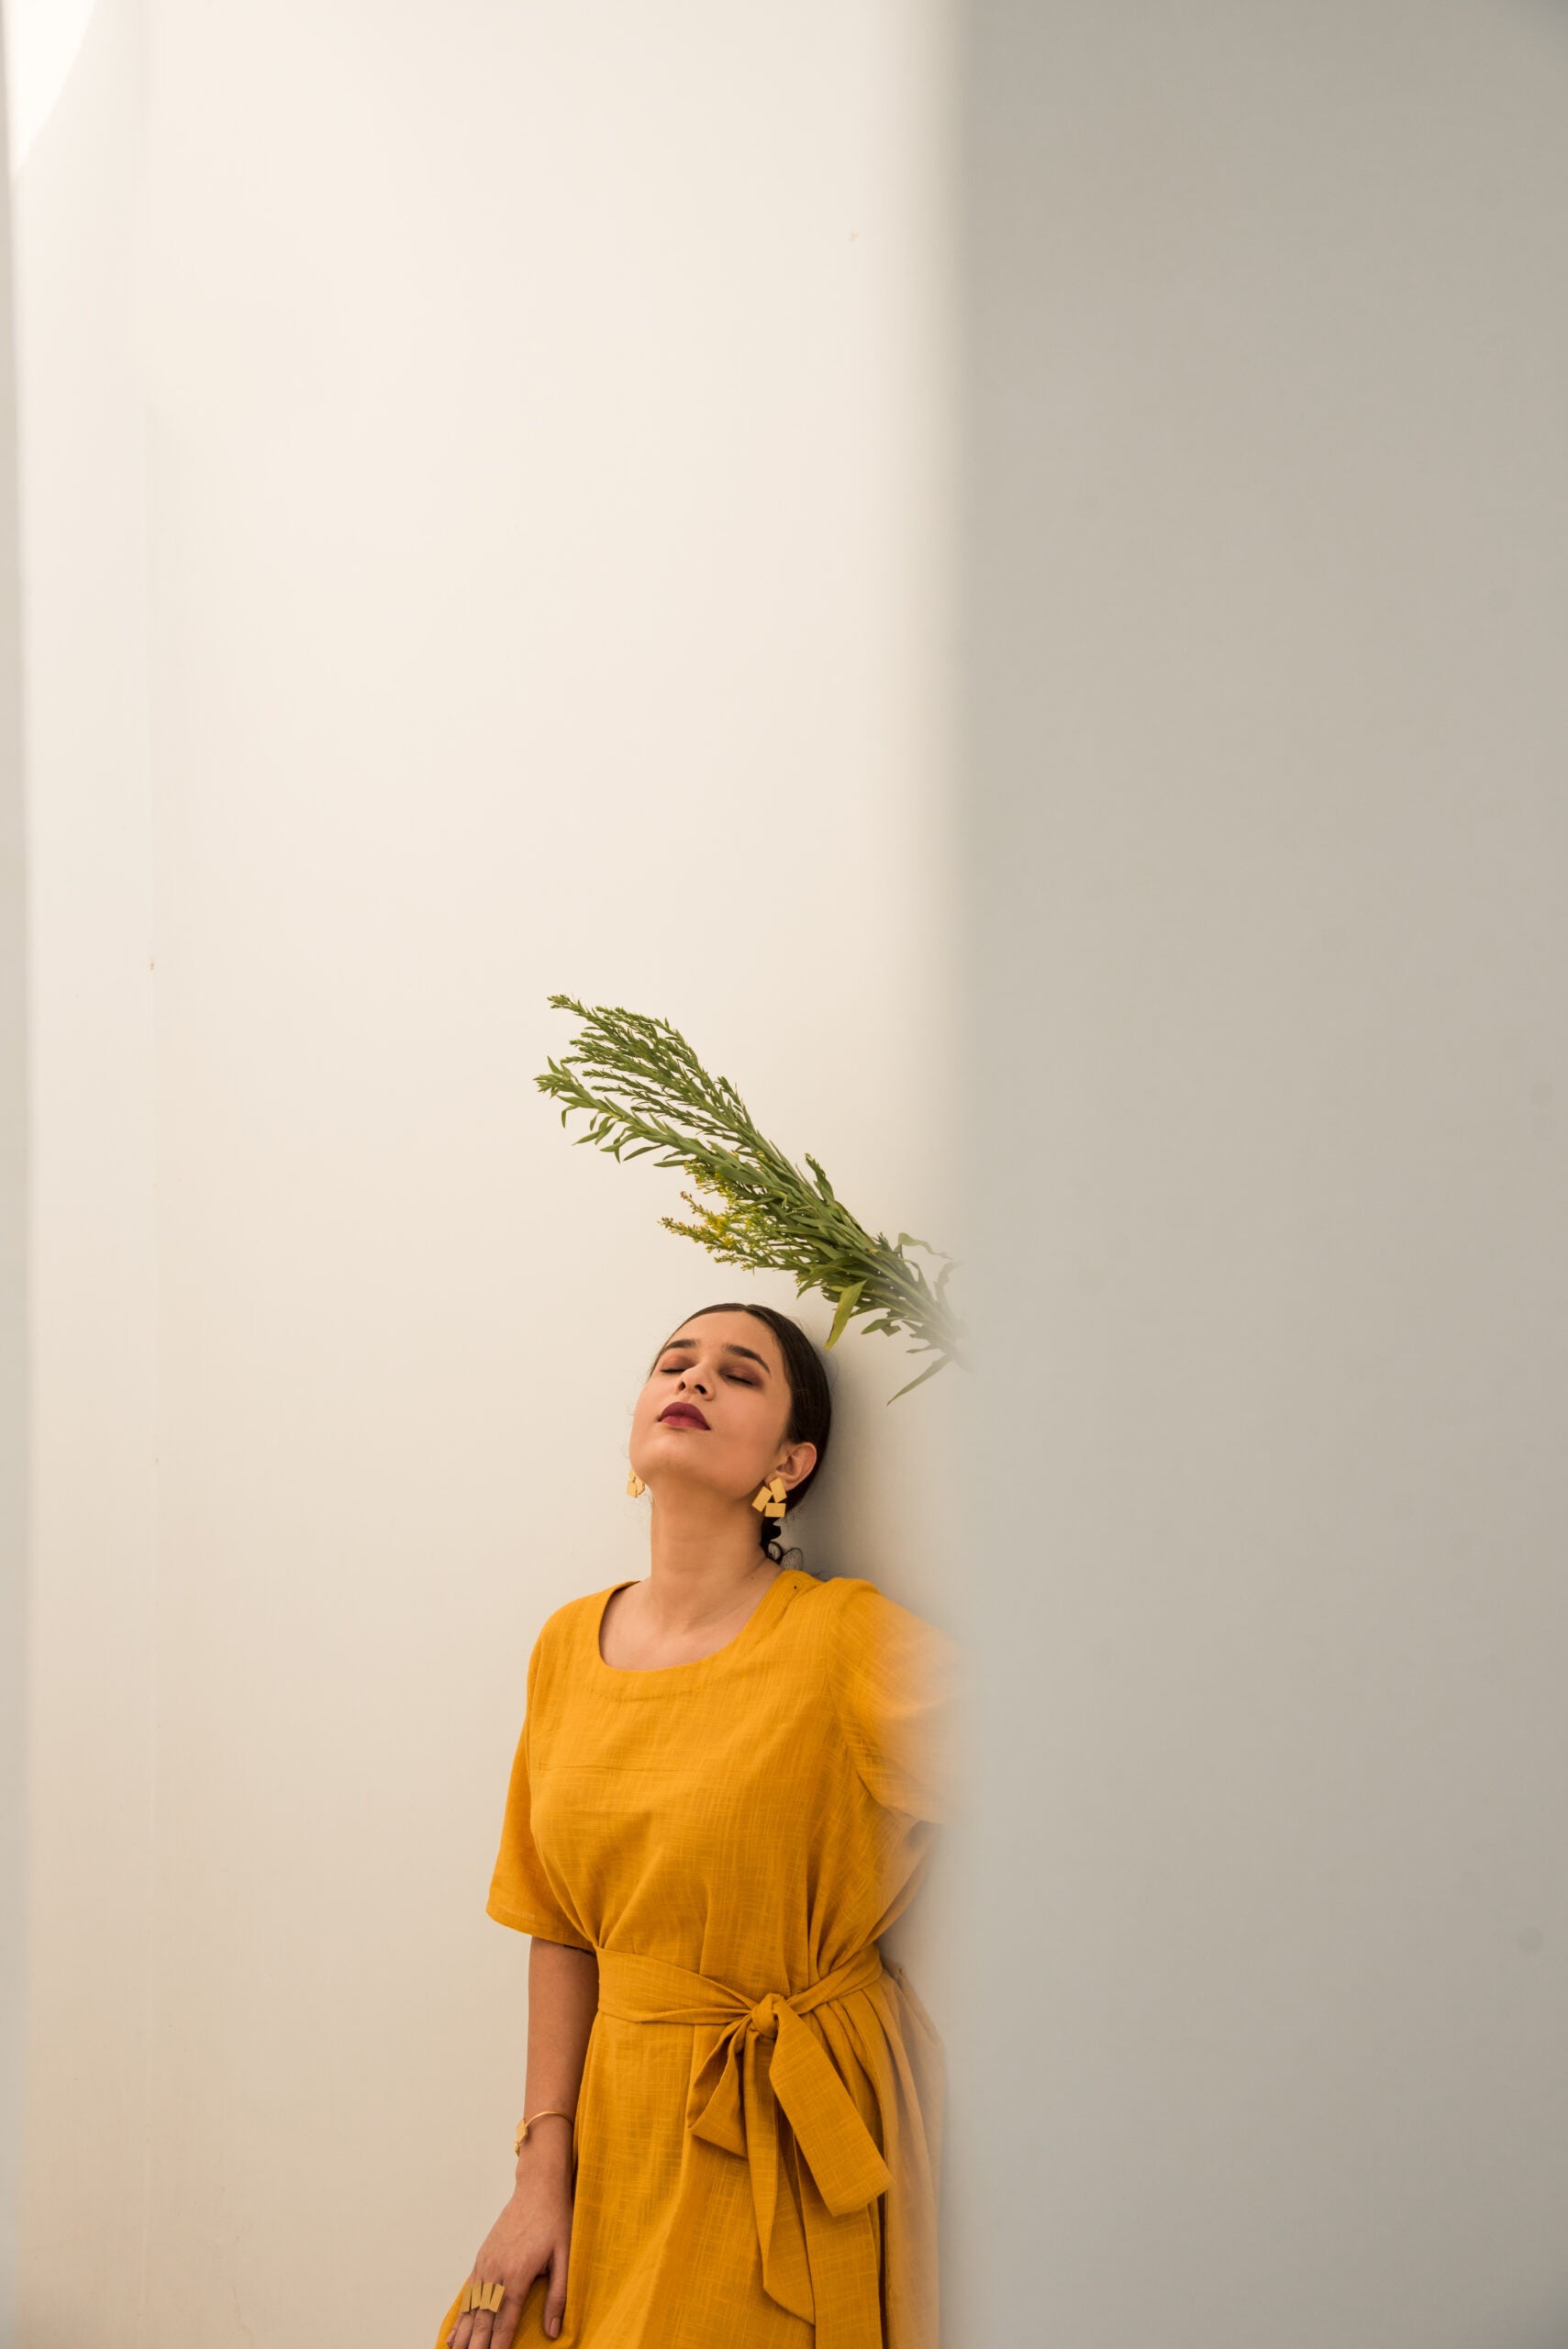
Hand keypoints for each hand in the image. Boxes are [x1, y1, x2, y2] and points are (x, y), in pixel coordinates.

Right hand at [445, 2138, 573, 2348]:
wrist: (538, 2188)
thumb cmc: (555, 2220)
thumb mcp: (566, 2257)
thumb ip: (559, 2296)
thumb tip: (554, 2331)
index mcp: (518, 2274)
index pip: (505, 2320)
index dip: (498, 2346)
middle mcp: (497, 2271)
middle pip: (483, 2318)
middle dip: (476, 2346)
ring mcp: (486, 2264)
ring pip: (471, 2308)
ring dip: (464, 2335)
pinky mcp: (482, 2257)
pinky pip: (468, 2292)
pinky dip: (461, 2315)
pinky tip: (456, 2332)